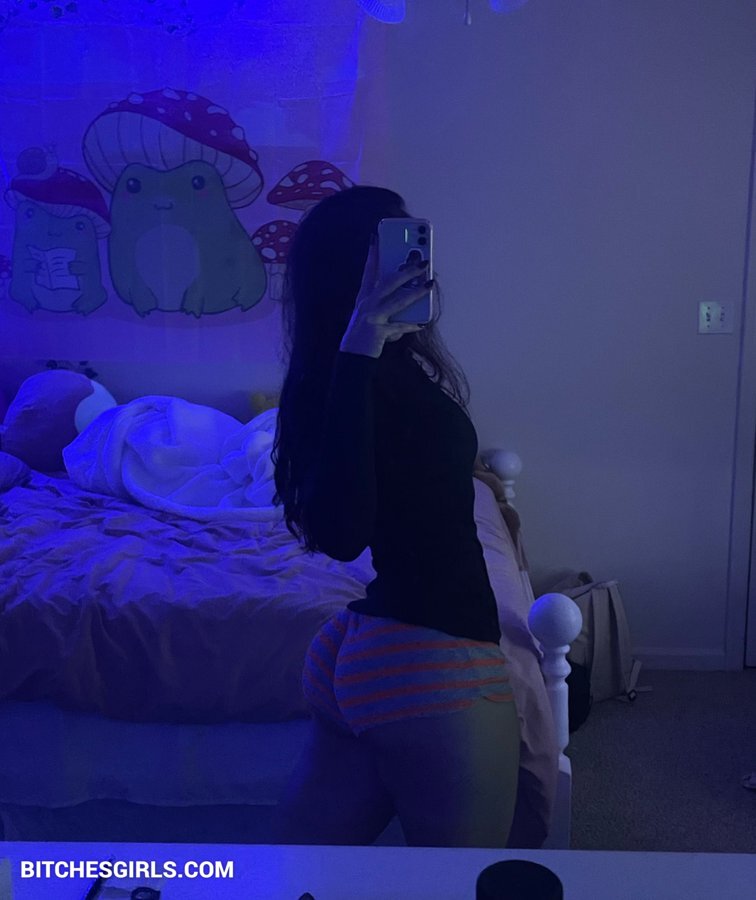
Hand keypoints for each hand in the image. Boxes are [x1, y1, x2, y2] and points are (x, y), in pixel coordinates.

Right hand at [339, 237, 432, 358]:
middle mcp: (366, 305)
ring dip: (416, 292)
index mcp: (364, 298)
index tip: (375, 238)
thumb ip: (387, 307)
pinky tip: (421, 324)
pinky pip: (398, 327)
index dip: (372, 254)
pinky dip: (410, 326)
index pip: (368, 272)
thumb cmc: (363, 337)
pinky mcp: (378, 332)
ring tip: (430, 284)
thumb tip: (405, 297)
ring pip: (398, 301)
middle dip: (407, 270)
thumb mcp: (371, 317)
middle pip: (388, 282)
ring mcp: (372, 318)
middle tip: (423, 261)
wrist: (352, 359)